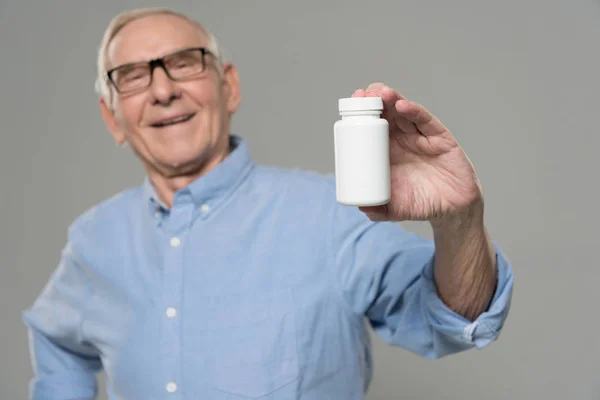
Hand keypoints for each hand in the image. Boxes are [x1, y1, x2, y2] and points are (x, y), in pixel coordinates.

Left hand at [352, 83, 483, 223]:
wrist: (452, 210)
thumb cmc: (422, 204)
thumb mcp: (396, 209)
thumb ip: (379, 210)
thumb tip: (361, 207)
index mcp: (388, 151)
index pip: (373, 126)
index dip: (362, 113)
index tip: (350, 104)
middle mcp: (404, 139)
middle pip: (387, 112)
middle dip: (374, 100)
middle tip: (362, 95)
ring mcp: (422, 137)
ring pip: (404, 111)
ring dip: (391, 99)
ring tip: (379, 93)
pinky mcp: (440, 138)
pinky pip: (425, 120)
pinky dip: (414, 111)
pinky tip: (402, 105)